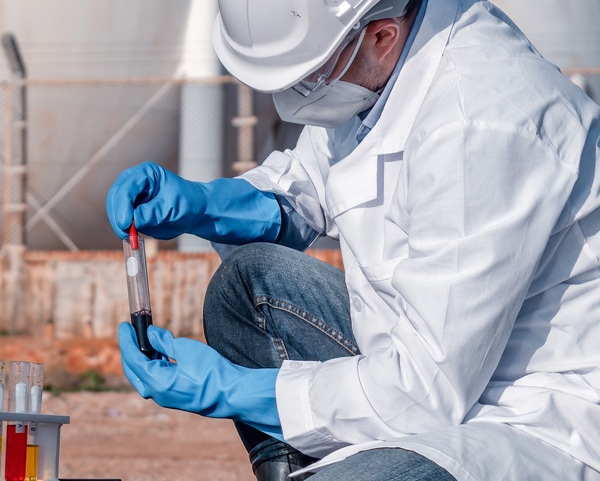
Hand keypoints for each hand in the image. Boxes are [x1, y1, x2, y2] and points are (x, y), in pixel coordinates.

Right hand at [106, 161, 207, 239]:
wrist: (194, 212)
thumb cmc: (187, 204)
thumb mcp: (172, 208)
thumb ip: (152, 214)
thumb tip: (134, 221)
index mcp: (145, 173)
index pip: (126, 189)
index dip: (122, 207)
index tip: (125, 224)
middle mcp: (134, 181)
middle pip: (115, 197)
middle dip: (118, 216)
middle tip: (125, 233)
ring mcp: (131, 195)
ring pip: (115, 209)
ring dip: (120, 224)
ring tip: (132, 238)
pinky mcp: (131, 209)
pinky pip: (122, 219)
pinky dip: (124, 229)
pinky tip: (132, 237)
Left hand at [119, 323, 282, 439]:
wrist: (232, 393)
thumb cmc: (211, 372)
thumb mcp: (186, 349)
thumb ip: (164, 342)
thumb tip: (150, 334)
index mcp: (156, 383)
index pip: (132, 359)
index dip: (127, 340)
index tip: (124, 325)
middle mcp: (157, 393)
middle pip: (134, 370)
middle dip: (130, 350)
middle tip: (130, 332)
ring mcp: (167, 397)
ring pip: (145, 376)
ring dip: (143, 357)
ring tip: (145, 339)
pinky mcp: (177, 396)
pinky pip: (158, 380)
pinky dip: (154, 365)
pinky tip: (160, 353)